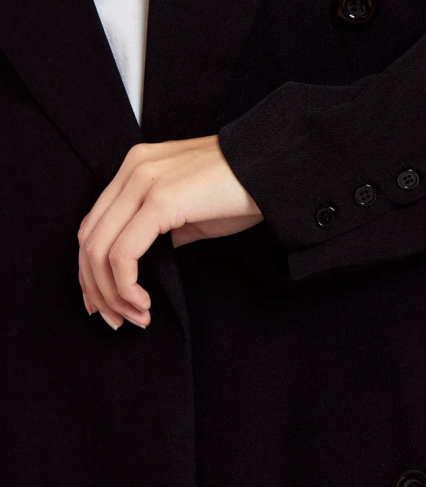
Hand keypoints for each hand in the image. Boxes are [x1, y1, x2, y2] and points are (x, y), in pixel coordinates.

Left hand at [77, 135, 262, 329]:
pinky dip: (126, 286)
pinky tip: (144, 302)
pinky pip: (124, 254)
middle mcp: (133, 168)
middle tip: (115, 320)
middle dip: (96, 288)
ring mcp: (143, 181)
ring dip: (112, 293)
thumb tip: (146, 261)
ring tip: (135, 316)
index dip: (91, 269)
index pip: (95, 224)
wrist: (275, 168)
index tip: (104, 301)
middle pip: (89, 239)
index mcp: (137, 166)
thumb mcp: (191, 208)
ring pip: (99, 250)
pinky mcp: (159, 200)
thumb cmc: (243, 189)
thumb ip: (162, 228)